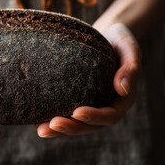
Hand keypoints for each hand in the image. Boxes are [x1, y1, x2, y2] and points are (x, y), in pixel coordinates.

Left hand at [36, 23, 140, 137]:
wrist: (106, 34)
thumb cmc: (119, 39)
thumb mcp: (128, 47)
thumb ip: (130, 67)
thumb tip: (122, 90)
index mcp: (121, 100)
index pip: (110, 115)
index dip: (94, 117)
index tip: (77, 112)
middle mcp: (105, 107)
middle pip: (90, 126)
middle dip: (71, 128)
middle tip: (52, 124)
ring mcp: (90, 106)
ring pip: (75, 125)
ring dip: (59, 130)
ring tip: (41, 130)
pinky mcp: (74, 100)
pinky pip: (64, 114)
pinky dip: (50, 119)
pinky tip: (34, 121)